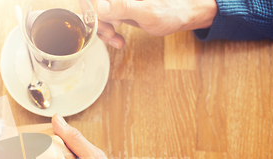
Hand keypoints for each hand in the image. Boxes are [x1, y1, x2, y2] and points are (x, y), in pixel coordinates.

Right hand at [94, 0, 217, 47]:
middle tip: (111, 32)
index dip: (93, 8)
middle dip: (98, 21)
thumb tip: (100, 6)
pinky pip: (104, 19)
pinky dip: (107, 32)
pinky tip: (118, 40)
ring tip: (115, 38)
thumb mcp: (146, 12)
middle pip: (92, 4)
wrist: (180, 15)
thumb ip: (123, 7)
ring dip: (102, 29)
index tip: (106, 20)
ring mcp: (117, 2)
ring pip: (97, 13)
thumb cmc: (169, 11)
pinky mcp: (118, 8)